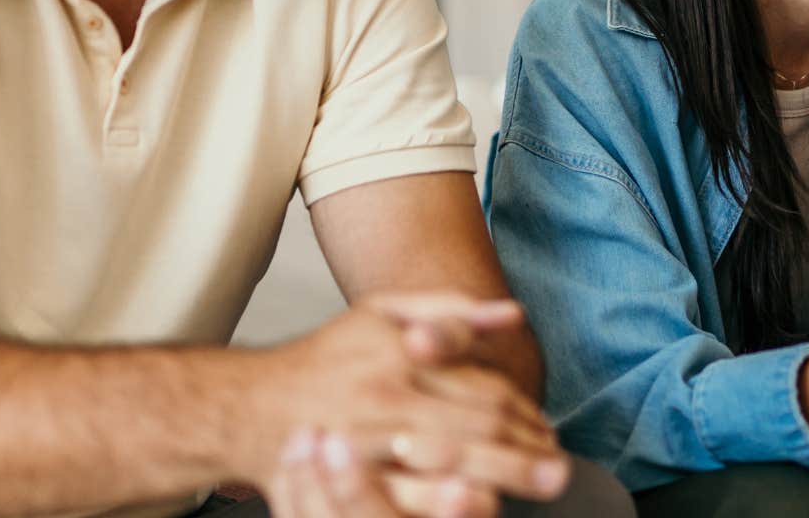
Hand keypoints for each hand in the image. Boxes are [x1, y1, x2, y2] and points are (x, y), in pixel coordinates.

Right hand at [246, 301, 568, 515]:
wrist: (248, 407)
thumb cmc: (325, 360)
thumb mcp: (380, 314)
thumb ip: (448, 310)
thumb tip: (513, 313)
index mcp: (400, 356)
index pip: (480, 386)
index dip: (523, 411)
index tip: (548, 430)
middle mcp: (386, 398)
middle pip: (475, 427)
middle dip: (524, 449)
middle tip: (559, 467)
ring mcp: (367, 445)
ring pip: (448, 464)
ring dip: (499, 477)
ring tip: (537, 487)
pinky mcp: (347, 482)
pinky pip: (405, 498)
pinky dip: (444, 505)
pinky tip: (475, 505)